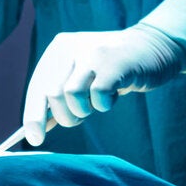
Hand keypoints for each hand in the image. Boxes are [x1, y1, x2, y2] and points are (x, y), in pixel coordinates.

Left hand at [23, 24, 185, 145]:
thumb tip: (35, 131)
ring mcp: (92, 52)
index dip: (33, 116)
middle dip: (66, 116)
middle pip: (51, 94)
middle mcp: (70, 46)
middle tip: (83, 115)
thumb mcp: (81, 77)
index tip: (35, 139)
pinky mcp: (114, 62)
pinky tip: (114, 95)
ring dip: (85, 110)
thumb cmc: (112, 69)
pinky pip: (98, 96)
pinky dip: (105, 104)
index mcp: (58, 48)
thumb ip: (59, 98)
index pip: (37, 87)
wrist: (153, 47)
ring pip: (71, 95)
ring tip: (99, 102)